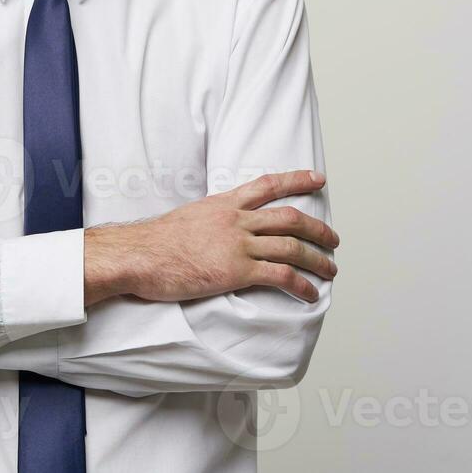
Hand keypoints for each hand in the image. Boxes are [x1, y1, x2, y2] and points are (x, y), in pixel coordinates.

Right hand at [83, 170, 337, 304]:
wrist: (139, 255)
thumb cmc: (155, 242)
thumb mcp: (187, 218)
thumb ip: (209, 220)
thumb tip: (216, 229)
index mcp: (224, 204)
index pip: (268, 185)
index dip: (297, 180)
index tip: (318, 179)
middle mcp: (236, 220)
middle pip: (289, 218)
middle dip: (317, 229)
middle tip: (333, 239)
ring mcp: (238, 244)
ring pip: (291, 247)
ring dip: (317, 259)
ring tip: (330, 269)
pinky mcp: (237, 271)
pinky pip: (280, 275)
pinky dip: (301, 285)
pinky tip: (310, 293)